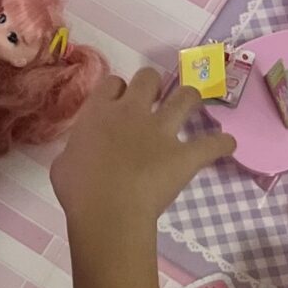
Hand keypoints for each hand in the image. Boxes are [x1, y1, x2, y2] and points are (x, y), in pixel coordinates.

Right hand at [51, 66, 233, 237]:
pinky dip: (222, 143)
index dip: (119, 90)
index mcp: (99, 112)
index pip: (114, 82)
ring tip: (192, 107)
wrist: (107, 210)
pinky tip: (226, 145)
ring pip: (187, 96)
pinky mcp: (185, 155)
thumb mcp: (62, 163)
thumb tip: (79, 152)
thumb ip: (74, 149)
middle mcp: (133, 112)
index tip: (119, 102)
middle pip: (150, 77)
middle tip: (153, 101)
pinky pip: (214, 143)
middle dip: (154, 85)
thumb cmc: (77, 190)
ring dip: (191, 99)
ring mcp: (162, 131)